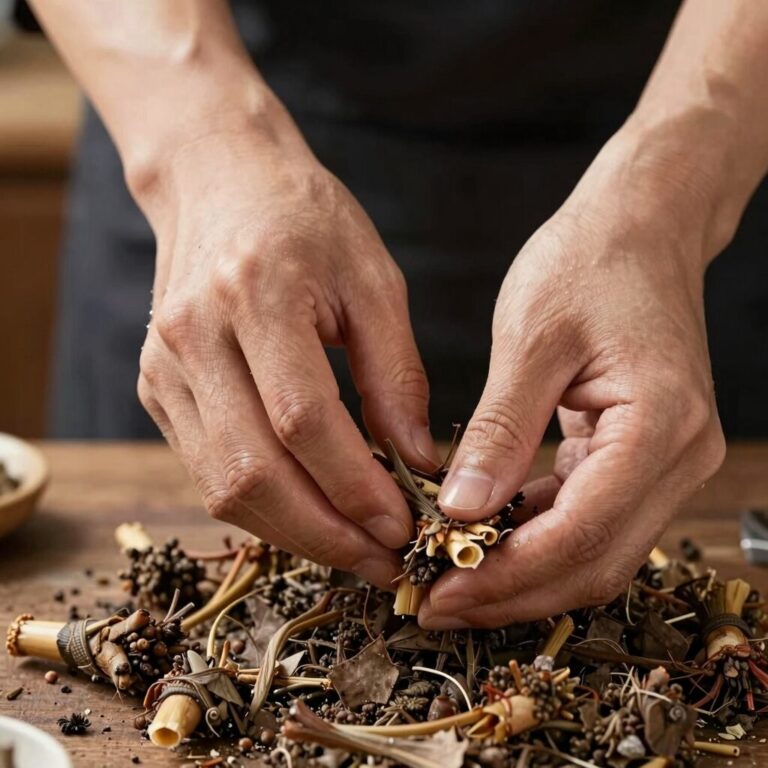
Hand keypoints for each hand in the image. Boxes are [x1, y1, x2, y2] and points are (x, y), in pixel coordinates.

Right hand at [134, 95, 438, 588]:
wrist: (218, 182)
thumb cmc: (306, 220)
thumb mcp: (373, 281)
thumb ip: (396, 375)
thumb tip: (415, 463)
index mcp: (256, 294)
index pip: (303, 422)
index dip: (357, 487)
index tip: (405, 525)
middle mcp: (193, 338)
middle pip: (254, 473)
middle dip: (326, 534)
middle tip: (384, 560)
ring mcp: (162, 369)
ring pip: (224, 488)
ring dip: (295, 533)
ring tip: (355, 548)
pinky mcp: (155, 390)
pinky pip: (208, 472)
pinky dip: (265, 507)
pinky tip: (312, 512)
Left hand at [419, 129, 725, 627]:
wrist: (640, 229)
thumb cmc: (590, 264)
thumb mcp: (531, 338)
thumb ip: (499, 430)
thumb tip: (460, 510)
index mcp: (660, 426)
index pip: (581, 536)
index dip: (505, 577)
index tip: (439, 592)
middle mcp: (677, 458)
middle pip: (592, 562)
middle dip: (509, 592)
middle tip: (434, 602)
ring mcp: (665, 462)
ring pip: (592, 551)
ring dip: (519, 573)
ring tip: (448, 577)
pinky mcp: (639, 456)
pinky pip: (587, 518)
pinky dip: (533, 537)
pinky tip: (482, 536)